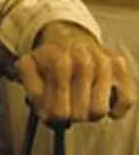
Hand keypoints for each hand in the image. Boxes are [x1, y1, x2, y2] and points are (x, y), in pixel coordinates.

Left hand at [15, 22, 135, 122]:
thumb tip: (45, 112)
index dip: (52, 116)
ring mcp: (104, 63)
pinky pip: (126, 100)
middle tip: (64, 105)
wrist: (69, 37)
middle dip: (69, 114)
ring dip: (88, 112)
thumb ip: (31, 90)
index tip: (49, 112)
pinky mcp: (120, 67)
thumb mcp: (29, 67)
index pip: (59, 111)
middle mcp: (85, 61)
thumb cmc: (50, 59)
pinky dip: (115, 108)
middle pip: (80, 114)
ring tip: (79, 101)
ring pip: (100, 111)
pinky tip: (100, 101)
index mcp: (60, 62)